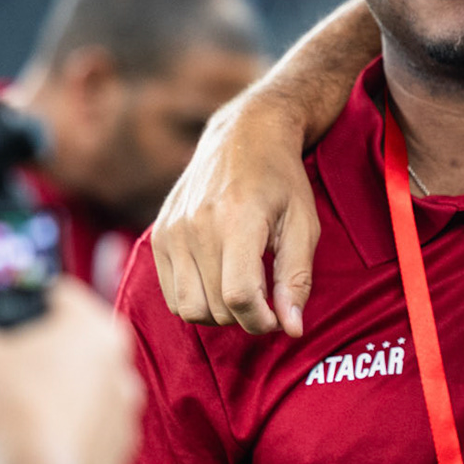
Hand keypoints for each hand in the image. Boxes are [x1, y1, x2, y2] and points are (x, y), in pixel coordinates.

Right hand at [150, 89, 319, 335]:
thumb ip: (297, 278)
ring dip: (219, 313)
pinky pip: (171, 296)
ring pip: (189, 309)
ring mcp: (172, 231)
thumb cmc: (282, 180)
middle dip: (246, 316)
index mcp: (238, 220)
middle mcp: (196, 226)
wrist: (244, 135)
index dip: (262, 320)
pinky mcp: (159, 236)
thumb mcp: (303, 224)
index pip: (239, 296)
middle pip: (215, 308)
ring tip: (244, 288)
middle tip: (267, 297)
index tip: (279, 316)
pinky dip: (196, 300)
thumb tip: (292, 328)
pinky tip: (220, 278)